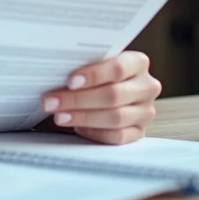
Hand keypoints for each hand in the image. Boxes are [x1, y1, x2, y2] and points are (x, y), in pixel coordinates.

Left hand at [40, 51, 160, 144]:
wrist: (110, 88)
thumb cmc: (97, 74)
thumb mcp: (94, 63)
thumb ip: (83, 64)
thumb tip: (55, 70)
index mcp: (137, 63)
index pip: (118, 68)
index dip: (93, 75)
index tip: (70, 81)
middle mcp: (146, 86)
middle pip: (114, 95)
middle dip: (78, 100)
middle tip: (51, 102)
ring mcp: (145, 111)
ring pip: (115, 118)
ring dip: (82, 118)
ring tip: (59, 117)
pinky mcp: (139, 132)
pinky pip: (118, 137)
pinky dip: (95, 133)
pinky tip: (78, 128)